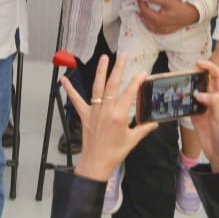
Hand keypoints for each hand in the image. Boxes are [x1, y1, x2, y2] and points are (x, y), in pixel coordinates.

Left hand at [62, 55, 156, 181]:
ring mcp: (94, 111)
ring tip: (104, 58)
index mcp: (119, 116)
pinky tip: (64, 79)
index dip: (136, 82)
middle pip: (113, 85)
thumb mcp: (133, 140)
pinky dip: (70, 89)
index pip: (129, 94)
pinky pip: (76, 100)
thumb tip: (154, 122)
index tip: (142, 72)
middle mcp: (106, 110)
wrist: (96, 162)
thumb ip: (144, 129)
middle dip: (118, 68)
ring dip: (100, 71)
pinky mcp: (84, 115)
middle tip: (123, 55)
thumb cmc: (114, 153)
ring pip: (97, 87)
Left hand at [136, 0, 198, 33]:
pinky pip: (153, 29)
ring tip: (140, 11)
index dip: (140, 3)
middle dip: (140, 9)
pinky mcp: (165, 31)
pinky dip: (148, 24)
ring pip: (147, 25)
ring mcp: (161, 30)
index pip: (144, 10)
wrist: (192, 15)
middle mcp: (158, 26)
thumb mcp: (169, 1)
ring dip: (143, 18)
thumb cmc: (182, 8)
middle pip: (144, 18)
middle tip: (139, 2)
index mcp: (158, 19)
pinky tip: (148, 20)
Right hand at [189, 60, 218, 173]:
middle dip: (196, 75)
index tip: (198, 64)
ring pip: (195, 92)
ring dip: (188, 88)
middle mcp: (213, 100)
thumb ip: (213, 102)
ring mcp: (204, 108)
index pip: (217, 77)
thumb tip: (199, 93)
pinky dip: (182, 101)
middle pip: (204, 82)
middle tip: (184, 74)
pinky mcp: (196, 116)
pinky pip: (188, 105)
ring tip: (178, 84)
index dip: (209, 67)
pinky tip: (176, 99)